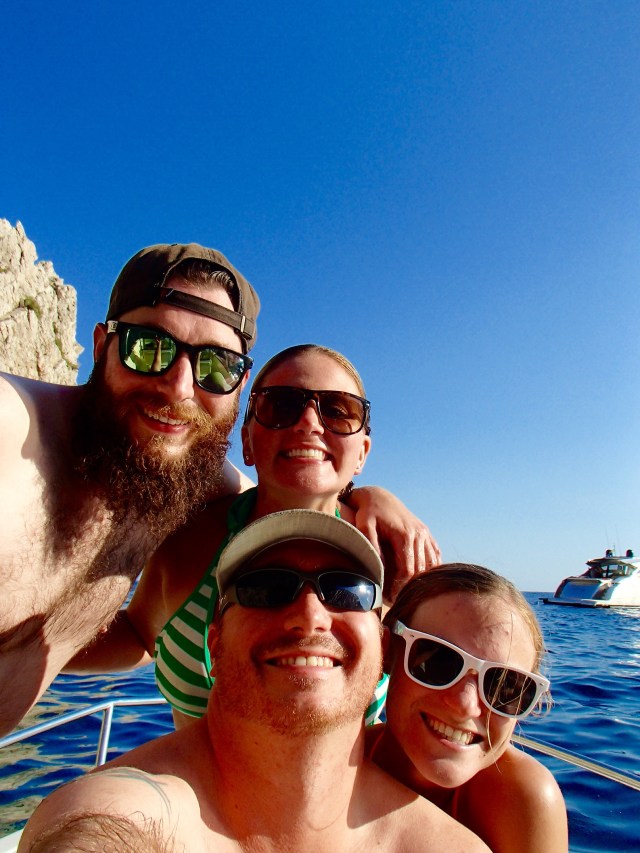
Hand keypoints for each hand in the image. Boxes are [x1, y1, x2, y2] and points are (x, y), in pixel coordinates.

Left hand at [347, 486, 440, 603]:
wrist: (379, 496)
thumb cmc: (368, 512)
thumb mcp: (364, 525)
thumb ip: (371, 545)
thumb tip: (377, 568)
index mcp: (405, 535)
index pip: (408, 570)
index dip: (399, 587)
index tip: (390, 598)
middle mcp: (419, 535)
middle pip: (420, 570)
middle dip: (409, 587)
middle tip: (396, 600)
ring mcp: (425, 534)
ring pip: (430, 565)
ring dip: (421, 580)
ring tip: (407, 592)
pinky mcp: (427, 534)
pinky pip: (435, 556)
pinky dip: (430, 569)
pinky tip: (420, 580)